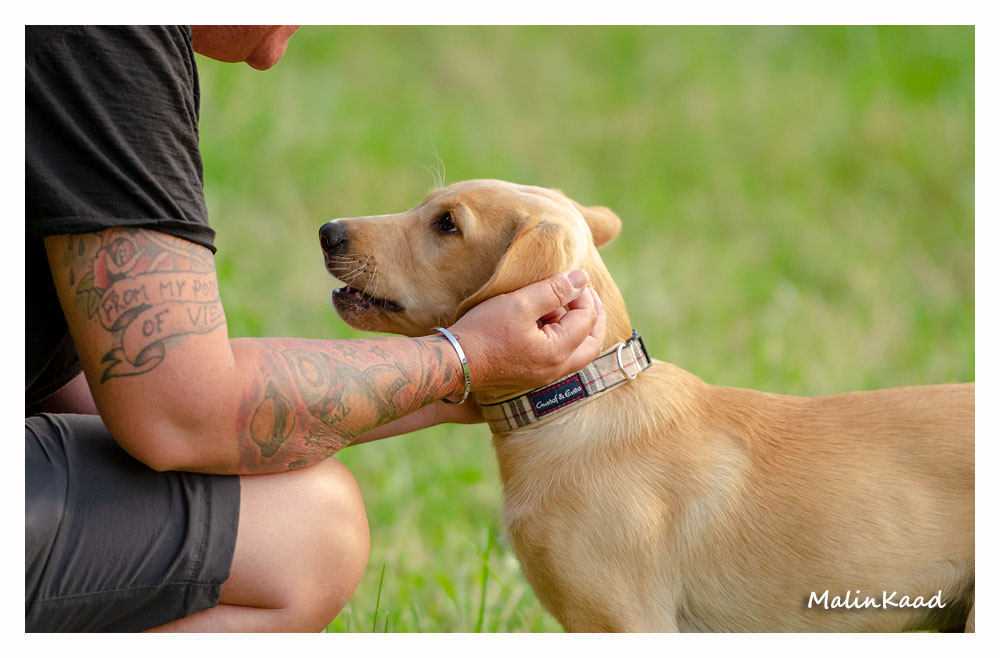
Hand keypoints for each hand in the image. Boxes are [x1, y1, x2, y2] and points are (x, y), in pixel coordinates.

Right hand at [449, 270, 606, 391]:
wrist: (455, 362)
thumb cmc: (484, 332)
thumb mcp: (520, 303)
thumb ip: (554, 290)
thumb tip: (583, 278)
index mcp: (558, 352)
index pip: (587, 318)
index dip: (583, 294)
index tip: (568, 278)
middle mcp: (556, 369)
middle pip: (592, 342)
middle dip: (594, 316)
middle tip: (586, 294)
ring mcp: (544, 375)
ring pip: (577, 351)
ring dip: (577, 327)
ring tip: (559, 304)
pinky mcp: (532, 375)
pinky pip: (559, 356)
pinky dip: (561, 337)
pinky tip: (544, 321)